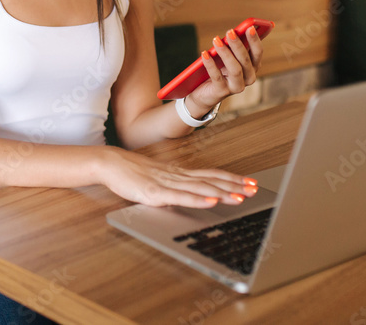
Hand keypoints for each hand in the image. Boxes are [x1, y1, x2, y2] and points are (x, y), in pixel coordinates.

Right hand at [100, 146, 257, 207]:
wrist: (111, 163)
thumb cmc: (133, 173)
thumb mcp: (160, 179)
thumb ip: (176, 186)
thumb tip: (194, 193)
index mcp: (180, 173)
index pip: (212, 175)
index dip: (232, 178)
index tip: (250, 182)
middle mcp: (178, 176)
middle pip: (211, 180)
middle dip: (234, 185)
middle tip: (254, 189)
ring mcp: (167, 183)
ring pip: (200, 188)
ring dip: (222, 193)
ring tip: (239, 197)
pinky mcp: (155, 193)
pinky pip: (180, 197)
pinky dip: (198, 200)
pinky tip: (211, 202)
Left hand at [187, 26, 263, 113]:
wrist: (204, 92)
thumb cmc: (219, 69)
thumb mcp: (227, 57)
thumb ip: (232, 47)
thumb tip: (232, 32)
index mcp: (253, 67)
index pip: (258, 52)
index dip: (255, 40)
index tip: (250, 27)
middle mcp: (248, 78)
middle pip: (246, 60)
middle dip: (238, 45)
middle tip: (229, 32)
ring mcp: (237, 87)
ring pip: (235, 69)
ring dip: (225, 53)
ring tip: (216, 40)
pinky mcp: (222, 92)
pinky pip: (217, 77)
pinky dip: (210, 64)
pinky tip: (204, 53)